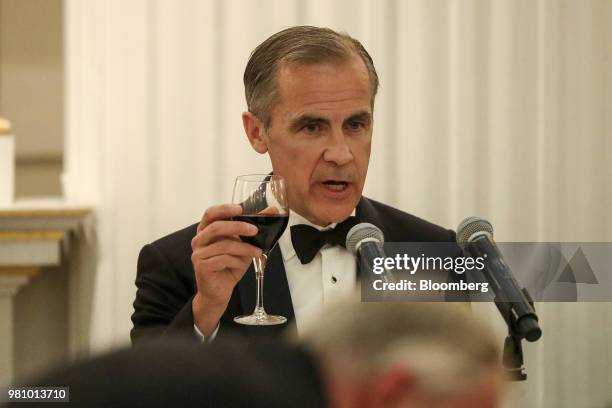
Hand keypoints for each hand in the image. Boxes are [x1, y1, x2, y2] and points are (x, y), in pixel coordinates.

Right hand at [190, 204, 261, 335]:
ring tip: (257, 252)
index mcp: (206, 231)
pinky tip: (242, 264)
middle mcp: (199, 240)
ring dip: (243, 248)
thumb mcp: (243, 245)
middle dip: (238, 227)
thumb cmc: (229, 266)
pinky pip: (222, 259)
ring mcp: (198, 253)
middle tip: (255, 230)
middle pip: (217, 227)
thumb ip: (253, 228)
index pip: (211, 214)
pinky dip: (236, 261)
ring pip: (223, 245)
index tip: (241, 209)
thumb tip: (271, 211)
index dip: (224, 209)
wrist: (219, 292)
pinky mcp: (201, 266)